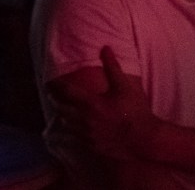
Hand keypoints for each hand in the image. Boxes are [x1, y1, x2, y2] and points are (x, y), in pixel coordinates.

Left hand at [47, 47, 157, 161]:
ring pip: (65, 124)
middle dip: (54, 101)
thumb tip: (105, 47)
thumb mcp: (125, 86)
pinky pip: (73, 138)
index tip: (49, 82)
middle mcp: (85, 119)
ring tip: (60, 110)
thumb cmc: (136, 111)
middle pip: (60, 109)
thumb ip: (112, 66)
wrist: (145, 140)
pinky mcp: (92, 146)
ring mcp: (87, 135)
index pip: (66, 92)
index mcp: (91, 103)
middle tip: (52, 95)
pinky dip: (68, 131)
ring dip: (61, 115)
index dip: (55, 86)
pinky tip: (71, 128)